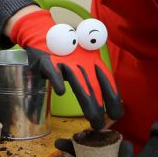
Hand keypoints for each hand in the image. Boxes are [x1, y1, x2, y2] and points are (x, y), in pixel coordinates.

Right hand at [10, 10, 121, 128]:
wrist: (41, 31)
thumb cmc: (64, 50)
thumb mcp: (81, 60)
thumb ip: (90, 76)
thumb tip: (102, 98)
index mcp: (92, 61)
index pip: (106, 80)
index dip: (112, 98)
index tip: (116, 114)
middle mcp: (81, 60)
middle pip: (93, 85)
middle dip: (99, 106)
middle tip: (100, 125)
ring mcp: (64, 60)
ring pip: (78, 81)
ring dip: (86, 99)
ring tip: (91, 117)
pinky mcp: (47, 60)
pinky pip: (53, 71)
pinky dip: (57, 80)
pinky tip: (61, 93)